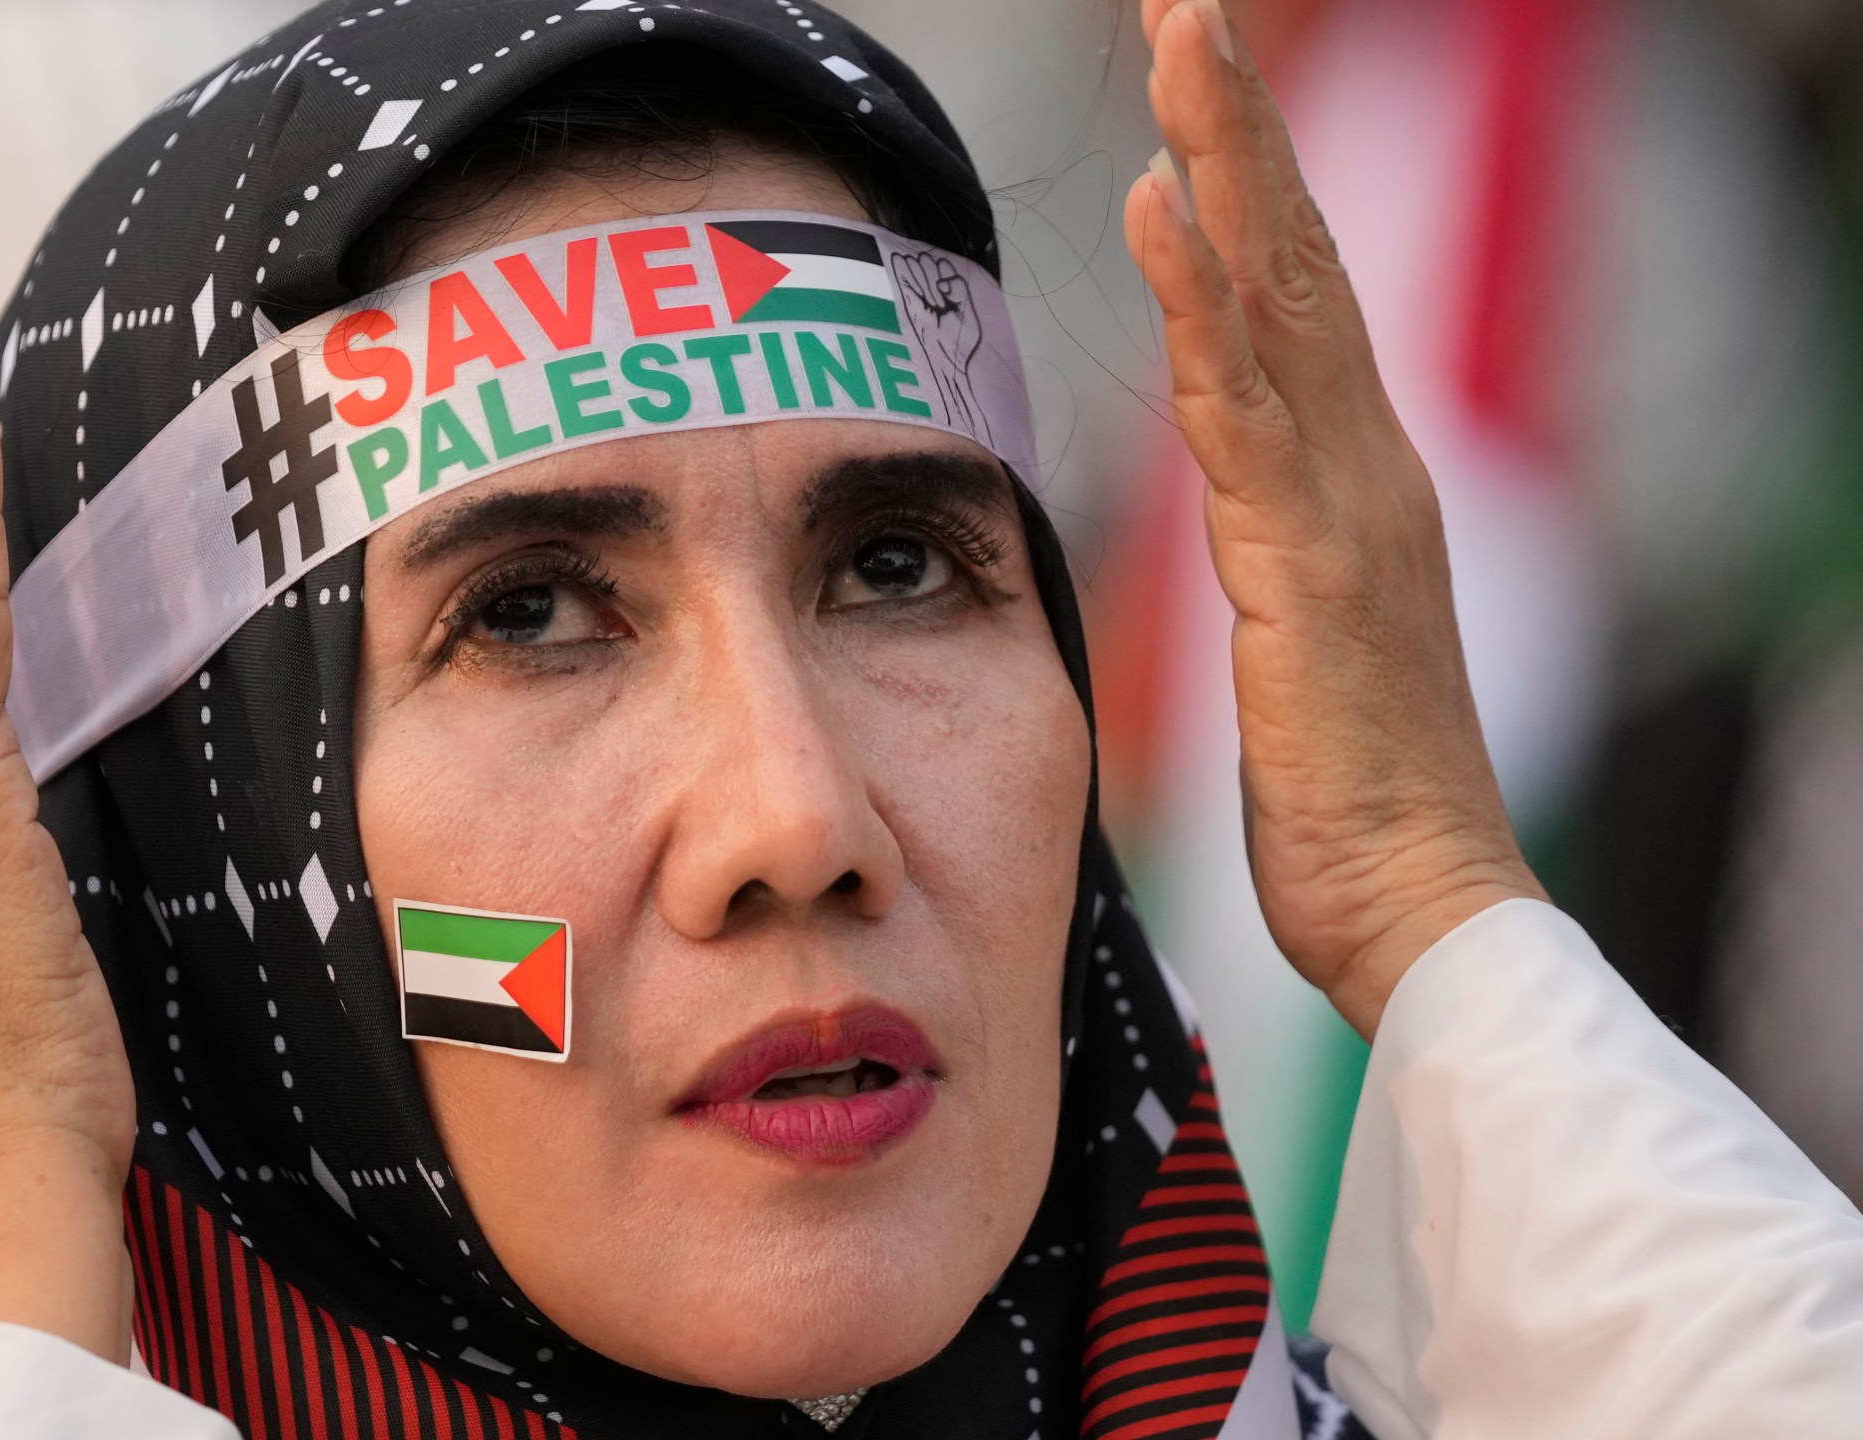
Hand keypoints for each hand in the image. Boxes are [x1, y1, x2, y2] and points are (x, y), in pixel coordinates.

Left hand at [1123, 0, 1544, 1036]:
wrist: (1425, 910)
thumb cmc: (1351, 797)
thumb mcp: (1295, 640)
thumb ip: (1270, 548)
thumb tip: (1235, 496)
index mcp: (1352, 481)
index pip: (1294, 301)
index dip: (1249, 183)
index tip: (1196, 81)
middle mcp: (1364, 468)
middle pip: (1297, 260)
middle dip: (1240, 123)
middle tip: (1187, 5)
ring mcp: (1348, 510)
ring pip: (1279, 302)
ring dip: (1227, 165)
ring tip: (1179, 44)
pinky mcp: (1313, 572)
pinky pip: (1248, 415)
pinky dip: (1208, 308)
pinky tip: (1167, 212)